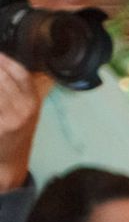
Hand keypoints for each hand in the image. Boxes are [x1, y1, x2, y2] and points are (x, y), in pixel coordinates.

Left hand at [0, 56, 44, 186]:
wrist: (9, 160)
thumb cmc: (16, 131)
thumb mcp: (29, 108)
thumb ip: (31, 88)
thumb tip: (29, 66)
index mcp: (33, 101)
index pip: (21, 73)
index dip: (6, 61)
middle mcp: (25, 108)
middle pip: (3, 79)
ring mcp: (11, 117)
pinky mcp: (0, 126)